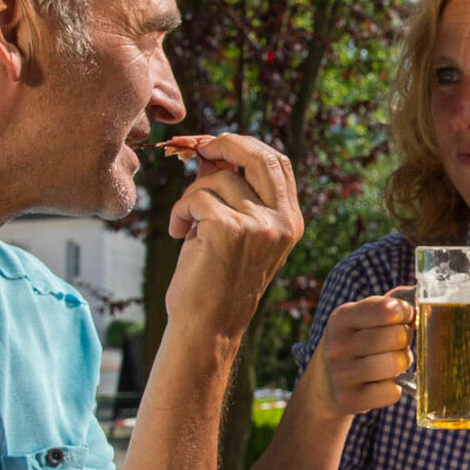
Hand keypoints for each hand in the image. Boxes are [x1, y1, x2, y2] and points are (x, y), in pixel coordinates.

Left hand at [163, 133, 303, 334]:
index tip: (216, 145)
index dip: (245, 146)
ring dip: (191, 196)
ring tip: (186, 225)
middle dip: (224, 143)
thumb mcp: (234, 230)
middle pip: (259, 155)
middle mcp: (282, 222)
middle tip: (198, 147)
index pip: (277, 163)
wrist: (207, 327)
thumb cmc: (215, 280)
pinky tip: (179, 234)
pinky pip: (195, 197)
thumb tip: (211, 150)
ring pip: (217, 179)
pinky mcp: (229, 230)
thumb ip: (231, 191)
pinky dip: (179, 212)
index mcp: (290, 221)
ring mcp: (259, 225)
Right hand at [305, 289, 415, 418]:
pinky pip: (393, 392)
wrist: (327, 381)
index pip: (388, 309)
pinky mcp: (349, 400)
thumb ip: (396, 301)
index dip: (405, 313)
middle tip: (396, 343)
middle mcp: (337, 346)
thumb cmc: (359, 340)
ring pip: (396, 364)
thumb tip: (423, 294)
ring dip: (402, 363)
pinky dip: (395, 388)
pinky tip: (382, 383)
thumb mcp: (366, 315)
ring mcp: (341, 375)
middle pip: (396, 337)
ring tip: (391, 362)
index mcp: (342, 317)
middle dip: (404, 340)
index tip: (404, 317)